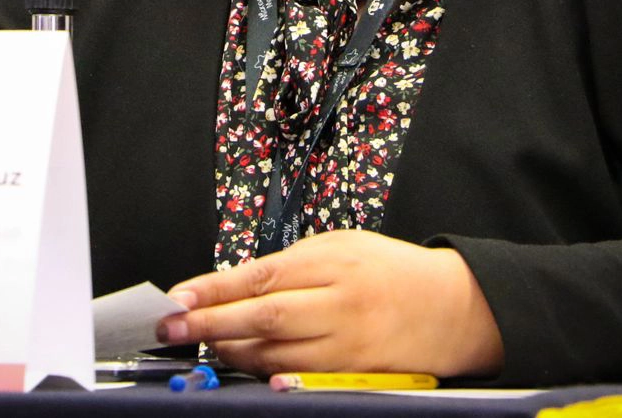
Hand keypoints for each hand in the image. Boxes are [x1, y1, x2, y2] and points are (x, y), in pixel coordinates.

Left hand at [155, 231, 502, 378]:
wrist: (451, 309)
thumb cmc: (391, 271)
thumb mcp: (343, 245)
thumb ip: (292, 263)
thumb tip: (235, 282)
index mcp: (334, 263)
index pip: (261, 276)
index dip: (214, 288)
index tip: (179, 296)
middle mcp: (339, 305)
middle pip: (262, 318)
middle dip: (208, 324)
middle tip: (170, 327)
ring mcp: (345, 345)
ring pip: (272, 354)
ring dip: (228, 350)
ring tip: (200, 341)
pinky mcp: (350, 375)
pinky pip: (294, 376)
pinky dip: (261, 371)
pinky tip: (239, 362)